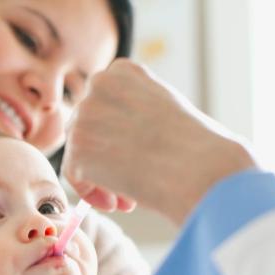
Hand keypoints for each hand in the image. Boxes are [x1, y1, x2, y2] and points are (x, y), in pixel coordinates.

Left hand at [61, 58, 257, 224]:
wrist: (201, 167)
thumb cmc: (195, 145)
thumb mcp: (162, 108)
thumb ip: (130, 111)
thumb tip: (106, 135)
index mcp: (122, 72)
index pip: (102, 105)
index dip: (115, 136)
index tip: (137, 156)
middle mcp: (98, 86)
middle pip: (86, 129)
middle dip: (106, 159)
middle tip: (131, 184)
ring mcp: (85, 115)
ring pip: (79, 153)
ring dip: (100, 178)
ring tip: (127, 199)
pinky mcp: (78, 147)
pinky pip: (73, 175)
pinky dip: (90, 193)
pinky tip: (117, 203)